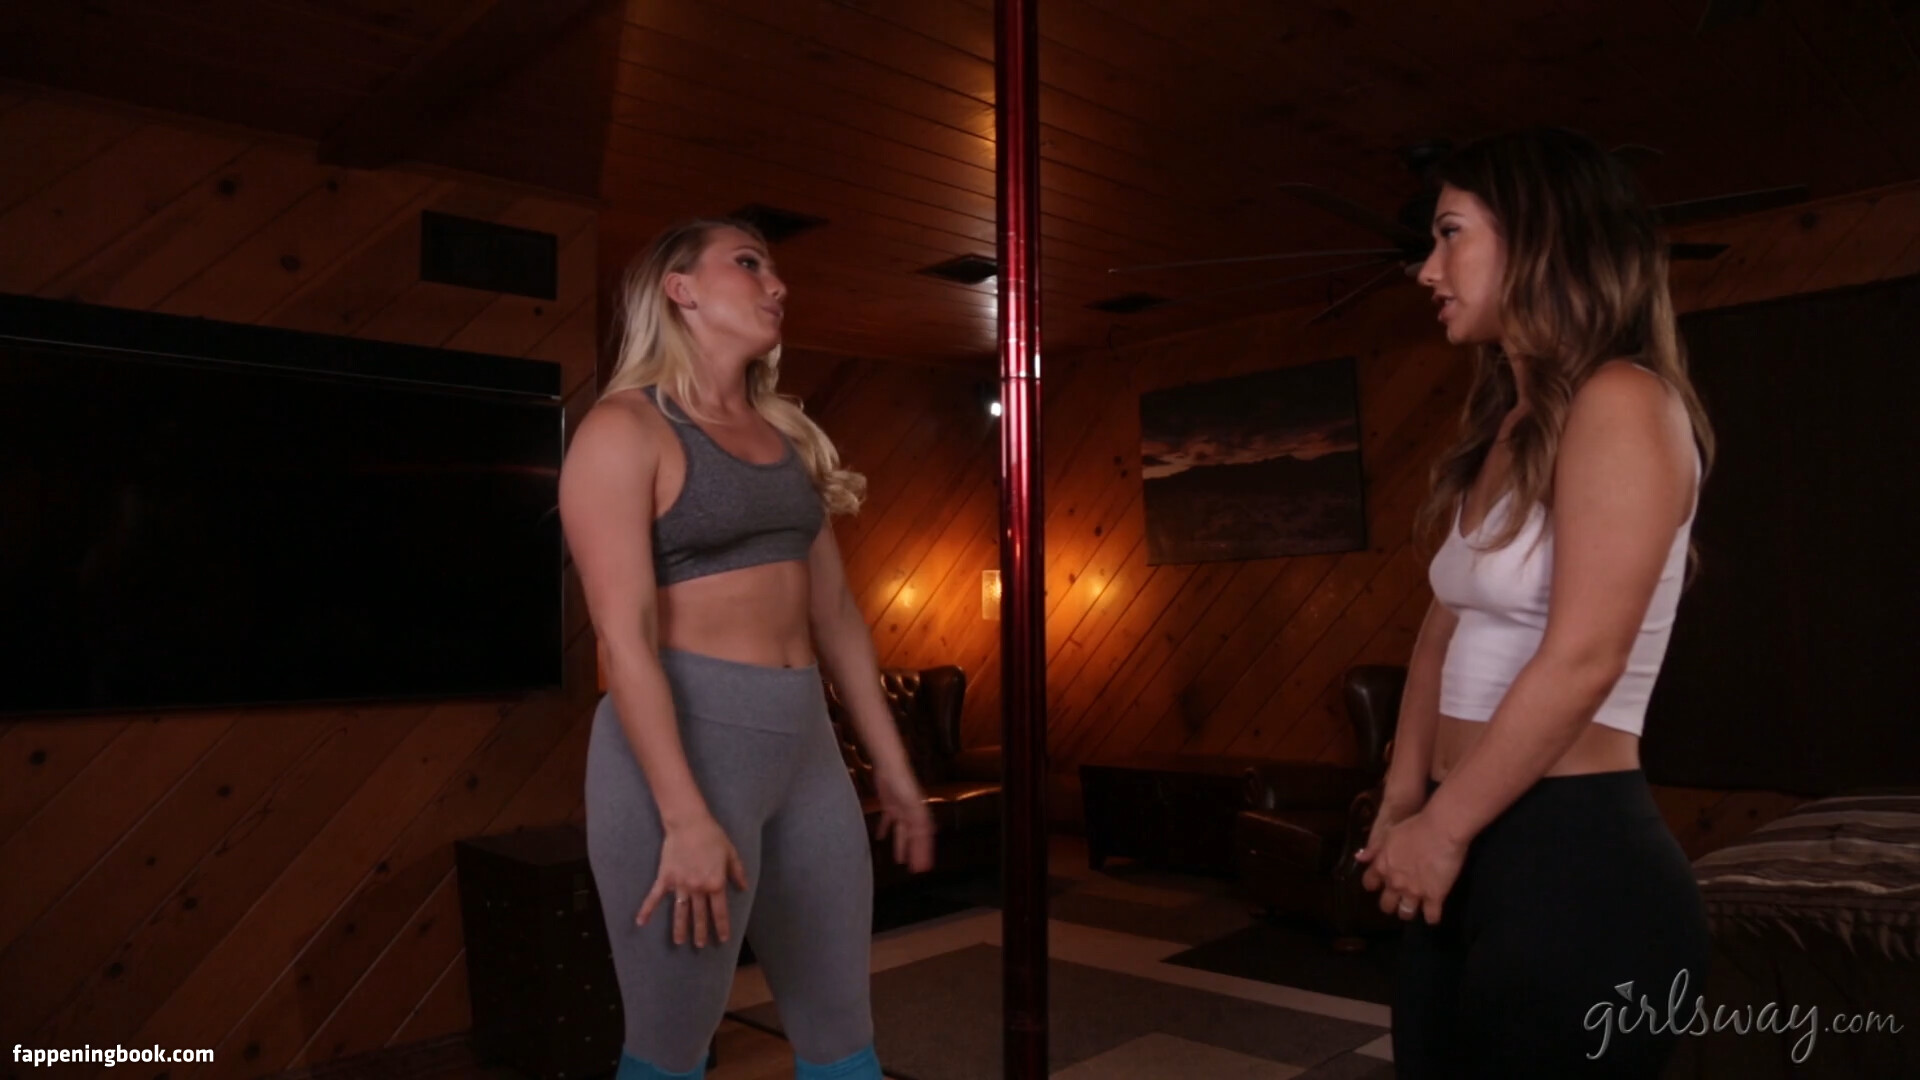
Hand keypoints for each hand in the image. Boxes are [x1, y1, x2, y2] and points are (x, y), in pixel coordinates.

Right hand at [637, 815, 748, 947]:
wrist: (689, 823)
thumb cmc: (712, 836)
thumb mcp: (731, 853)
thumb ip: (737, 872)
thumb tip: (743, 888)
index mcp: (715, 884)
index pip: (719, 911)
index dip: (721, 926)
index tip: (722, 939)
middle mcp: (698, 889)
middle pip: (700, 915)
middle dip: (701, 932)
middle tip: (700, 945)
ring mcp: (680, 885)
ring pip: (680, 912)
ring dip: (680, 928)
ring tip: (680, 942)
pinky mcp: (666, 878)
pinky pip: (655, 897)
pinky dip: (647, 909)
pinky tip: (640, 922)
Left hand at [873, 765, 934, 872]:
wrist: (890, 766)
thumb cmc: (902, 783)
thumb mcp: (911, 804)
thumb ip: (917, 819)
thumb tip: (926, 836)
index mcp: (919, 815)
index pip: (924, 838)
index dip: (924, 853)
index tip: (924, 867)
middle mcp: (912, 813)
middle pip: (914, 838)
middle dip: (915, 853)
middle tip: (915, 869)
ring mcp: (901, 809)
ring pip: (902, 832)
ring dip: (902, 845)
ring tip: (900, 860)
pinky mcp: (890, 804)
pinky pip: (888, 820)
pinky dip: (885, 829)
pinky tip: (880, 837)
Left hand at [1355, 810, 1465, 924]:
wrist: (1441, 830)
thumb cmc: (1415, 826)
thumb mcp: (1389, 833)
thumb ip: (1374, 849)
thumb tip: (1359, 857)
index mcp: (1382, 866)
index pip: (1369, 884)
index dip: (1374, 885)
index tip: (1379, 884)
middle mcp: (1395, 883)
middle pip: (1386, 905)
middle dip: (1390, 904)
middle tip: (1398, 899)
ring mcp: (1414, 892)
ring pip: (1406, 913)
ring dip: (1409, 912)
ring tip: (1415, 908)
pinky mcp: (1434, 897)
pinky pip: (1431, 917)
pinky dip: (1432, 917)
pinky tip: (1433, 914)